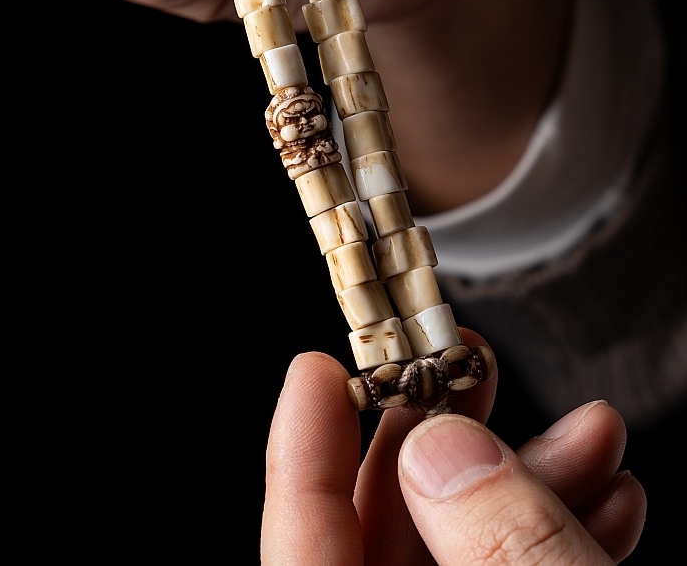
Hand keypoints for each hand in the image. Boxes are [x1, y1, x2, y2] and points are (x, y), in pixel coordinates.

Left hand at [262, 345, 644, 564]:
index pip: (300, 545)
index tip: (316, 366)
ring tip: (592, 433)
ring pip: (460, 549)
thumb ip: (499, 544)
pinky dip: (556, 537)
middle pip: (387, 527)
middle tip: (476, 363)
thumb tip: (437, 445)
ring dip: (529, 481)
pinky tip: (610, 501)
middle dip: (445, 435)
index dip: (302, 450)